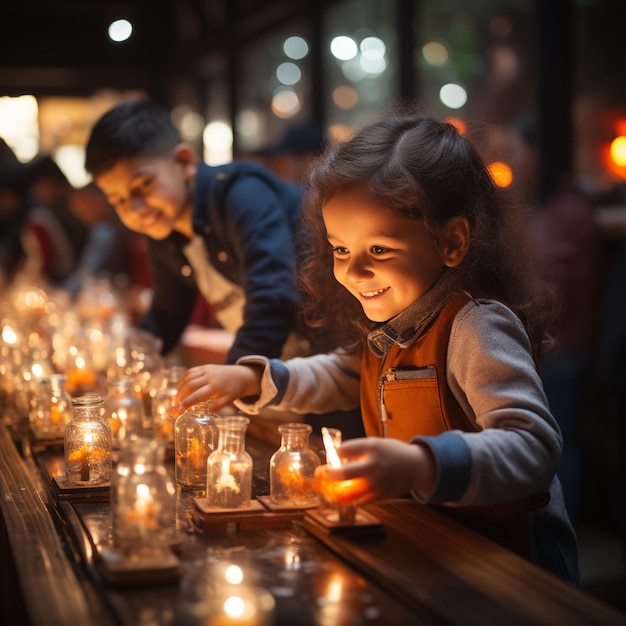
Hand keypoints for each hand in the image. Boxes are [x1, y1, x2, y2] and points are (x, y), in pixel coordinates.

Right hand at [177, 364, 262, 411]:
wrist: (241, 375)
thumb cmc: (234, 390)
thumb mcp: (229, 400)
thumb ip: (217, 406)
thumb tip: (204, 411)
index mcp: (216, 386)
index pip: (198, 395)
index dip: (186, 402)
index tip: (178, 410)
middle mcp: (209, 376)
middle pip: (189, 385)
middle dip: (180, 396)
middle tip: (175, 406)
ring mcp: (206, 370)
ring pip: (188, 378)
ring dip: (180, 388)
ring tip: (176, 399)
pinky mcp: (205, 366)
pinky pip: (190, 371)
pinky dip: (183, 379)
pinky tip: (180, 387)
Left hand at [315, 437, 436, 504]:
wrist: (415, 466)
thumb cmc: (391, 453)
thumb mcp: (375, 444)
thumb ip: (356, 451)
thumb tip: (334, 459)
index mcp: (371, 447)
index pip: (342, 450)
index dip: (332, 453)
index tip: (330, 455)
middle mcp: (373, 465)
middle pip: (342, 473)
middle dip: (328, 474)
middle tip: (324, 472)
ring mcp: (376, 483)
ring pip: (347, 493)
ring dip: (335, 490)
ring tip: (330, 486)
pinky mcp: (379, 496)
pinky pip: (357, 500)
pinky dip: (349, 498)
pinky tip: (346, 493)